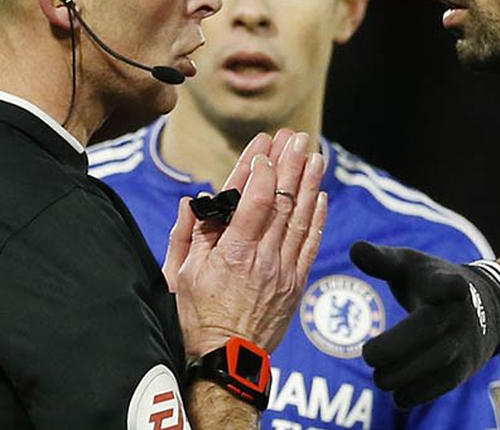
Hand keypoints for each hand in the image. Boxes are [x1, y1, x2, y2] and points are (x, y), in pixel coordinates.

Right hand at [166, 129, 327, 358]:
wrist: (226, 362)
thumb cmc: (196, 319)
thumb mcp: (179, 275)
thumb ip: (187, 234)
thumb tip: (193, 201)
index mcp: (232, 253)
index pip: (255, 200)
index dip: (262, 169)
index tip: (264, 147)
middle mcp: (262, 258)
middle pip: (283, 201)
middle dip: (290, 164)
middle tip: (295, 137)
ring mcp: (283, 271)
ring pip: (301, 218)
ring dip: (309, 183)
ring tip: (314, 154)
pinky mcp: (295, 284)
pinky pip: (310, 244)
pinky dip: (318, 218)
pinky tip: (320, 195)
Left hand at [349, 242, 499, 406]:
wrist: (486, 307)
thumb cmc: (434, 282)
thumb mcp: (412, 265)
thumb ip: (382, 260)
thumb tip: (355, 248)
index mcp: (445, 283)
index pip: (448, 283)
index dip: (449, 286)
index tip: (456, 288)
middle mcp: (458, 313)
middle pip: (430, 329)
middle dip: (397, 346)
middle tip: (367, 354)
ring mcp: (464, 341)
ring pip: (438, 362)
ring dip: (402, 374)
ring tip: (378, 377)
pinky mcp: (465, 367)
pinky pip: (443, 385)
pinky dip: (418, 393)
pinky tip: (397, 395)